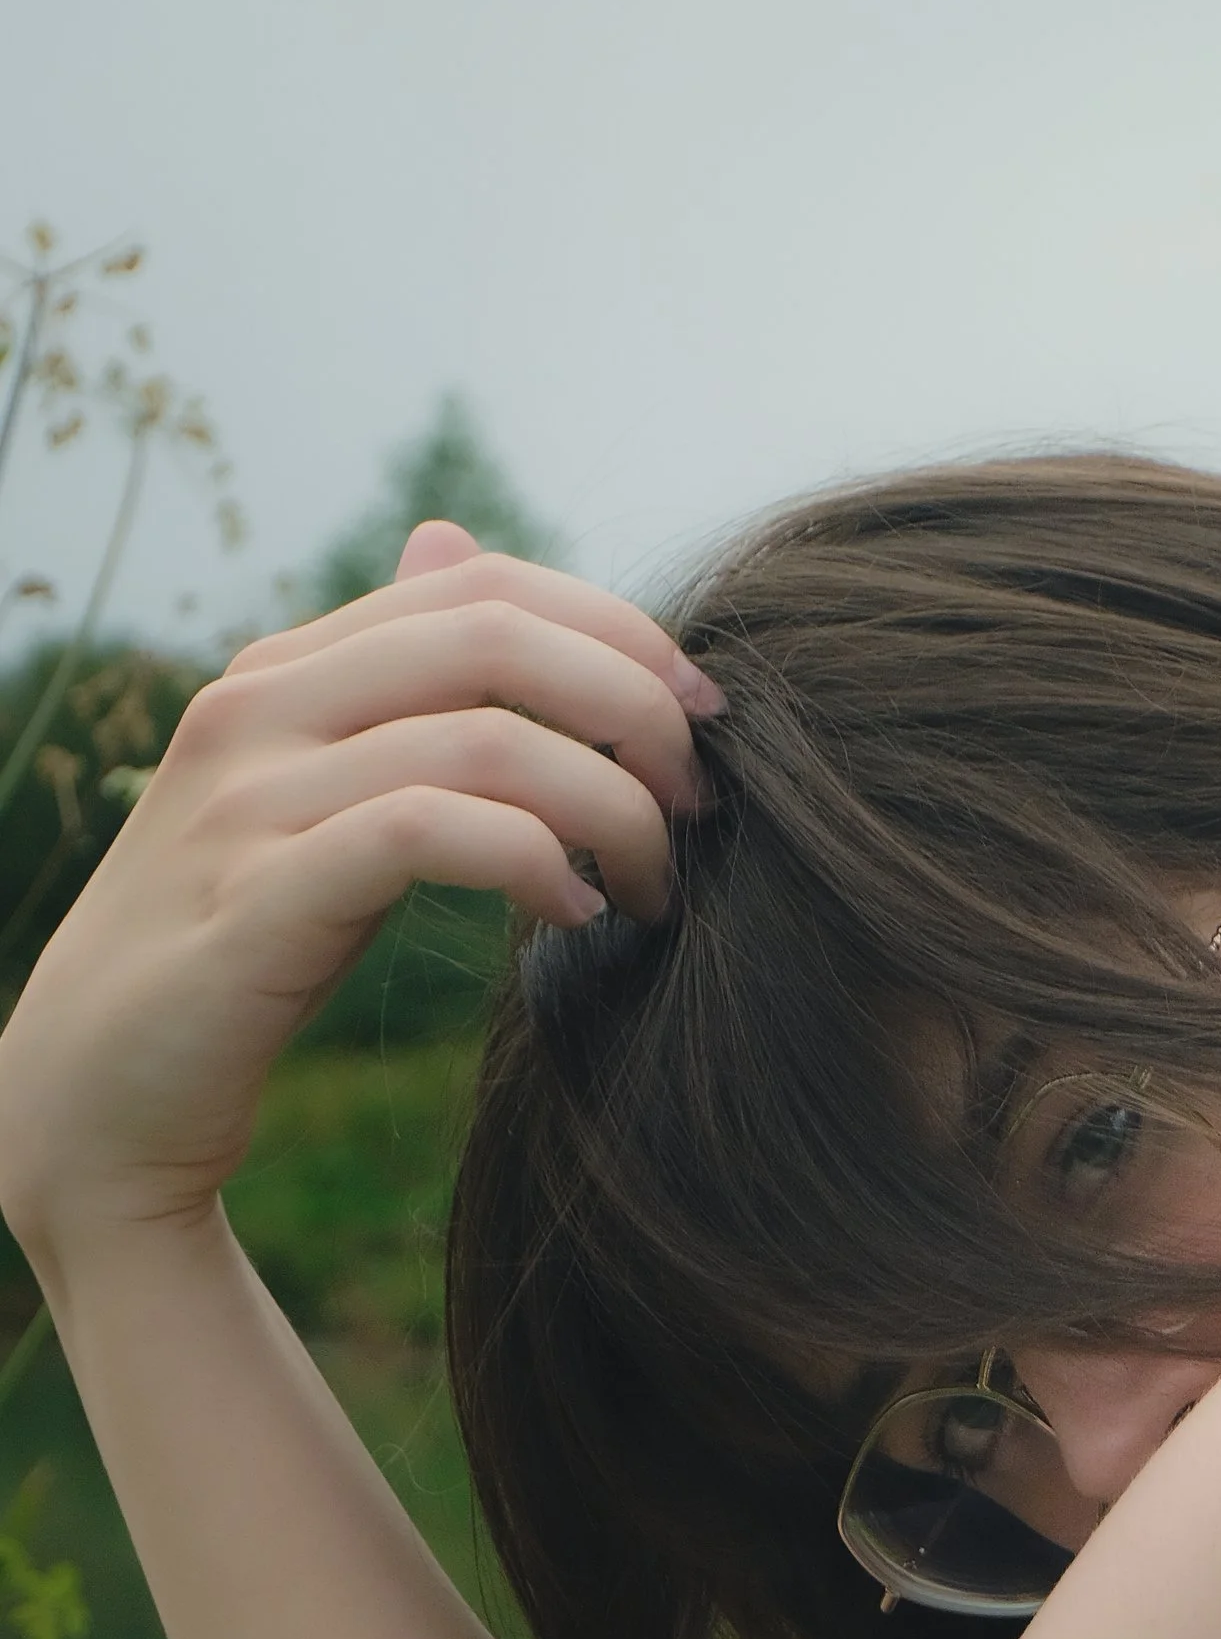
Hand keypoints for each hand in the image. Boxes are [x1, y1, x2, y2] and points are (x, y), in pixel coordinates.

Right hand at [0, 520, 721, 1274]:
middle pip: (495, 636)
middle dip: (634, 708)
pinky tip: (577, 917)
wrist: (99, 1096)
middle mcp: (259, 709)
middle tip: (700, 802)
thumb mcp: (314, 794)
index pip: (481, 586)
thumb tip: (451, 542)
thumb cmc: (233, 948)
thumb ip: (388, 685)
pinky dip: (532, 863)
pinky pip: (430, 833)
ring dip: (611, 810)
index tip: (703, 716)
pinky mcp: (257, 899)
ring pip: (485, 739)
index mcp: (285, 671)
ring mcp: (251, 800)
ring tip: (655, 885)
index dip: (617, 633)